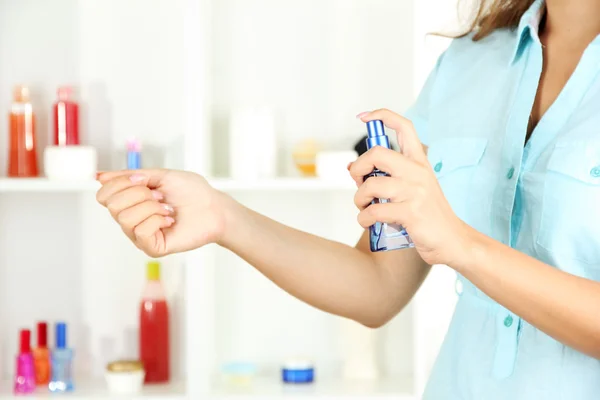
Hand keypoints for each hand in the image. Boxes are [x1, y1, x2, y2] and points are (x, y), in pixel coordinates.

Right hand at [96, 169, 232, 257]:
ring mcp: (140, 236)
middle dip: (139, 194)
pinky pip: (141, 232)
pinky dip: (157, 220)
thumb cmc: (191, 191)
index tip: (144, 181)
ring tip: (167, 209)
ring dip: (151, 207)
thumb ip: (129, 176)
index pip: (103, 195)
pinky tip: (169, 220)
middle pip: (112, 206)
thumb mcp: (159, 175)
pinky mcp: (152, 248)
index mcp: (129, 202)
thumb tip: (98, 176)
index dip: (120, 183)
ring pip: (126, 218)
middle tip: (160, 197)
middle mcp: (131, 220)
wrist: (214, 207)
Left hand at [350, 109, 470, 265]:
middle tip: (358, 183)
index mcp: (420, 162)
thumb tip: (351, 167)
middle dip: (359, 168)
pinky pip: (374, 211)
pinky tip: (368, 223)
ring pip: (371, 185)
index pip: (404, 127)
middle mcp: (418, 172)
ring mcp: (415, 192)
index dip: (382, 115)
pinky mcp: (411, 212)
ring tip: (364, 209)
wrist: (453, 241)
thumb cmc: (428, 216)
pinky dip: (364, 219)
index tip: (364, 117)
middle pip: (377, 153)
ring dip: (359, 199)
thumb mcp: (413, 189)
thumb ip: (387, 176)